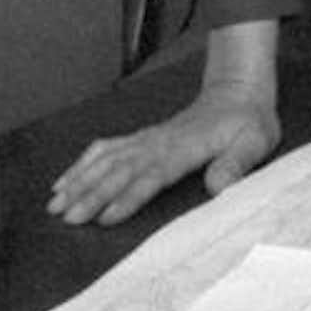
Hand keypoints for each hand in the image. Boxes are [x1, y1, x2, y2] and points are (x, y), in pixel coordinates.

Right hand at [47, 19, 280, 225]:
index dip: (128, 196)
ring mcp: (147, 139)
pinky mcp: (142, 138)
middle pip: (120, 170)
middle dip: (91, 194)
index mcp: (185, 148)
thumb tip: (218, 187)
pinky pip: (106, 149)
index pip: (151, 175)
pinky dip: (82, 164)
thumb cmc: (248, 122)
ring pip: (106, 160)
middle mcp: (159, 142)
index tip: (105, 216)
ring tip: (55, 204)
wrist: (238, 92)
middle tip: (67, 218)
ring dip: (80, 181)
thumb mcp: (255, 142)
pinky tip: (64, 181)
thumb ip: (237, 164)